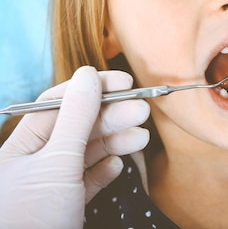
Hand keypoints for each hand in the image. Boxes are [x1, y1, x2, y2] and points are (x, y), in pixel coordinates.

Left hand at [0, 66, 149, 228]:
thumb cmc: (30, 219)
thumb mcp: (56, 162)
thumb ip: (76, 117)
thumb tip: (89, 75)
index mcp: (20, 146)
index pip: (59, 103)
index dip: (93, 89)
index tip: (125, 82)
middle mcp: (35, 162)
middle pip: (79, 126)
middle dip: (112, 116)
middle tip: (144, 110)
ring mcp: (52, 186)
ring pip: (88, 153)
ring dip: (116, 142)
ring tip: (141, 137)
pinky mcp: (67, 207)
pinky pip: (88, 181)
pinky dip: (105, 171)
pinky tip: (118, 165)